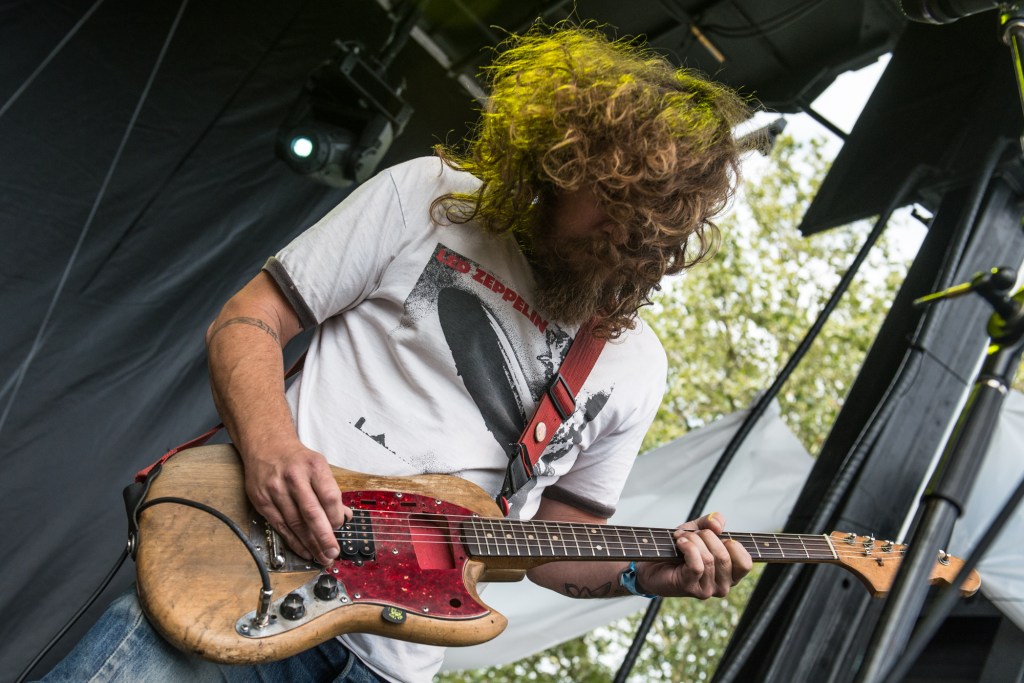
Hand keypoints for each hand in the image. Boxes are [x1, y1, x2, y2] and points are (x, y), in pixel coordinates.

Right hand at [241, 442, 351, 565]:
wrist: (266, 446)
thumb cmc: (297, 459)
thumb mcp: (319, 466)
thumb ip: (331, 491)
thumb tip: (346, 516)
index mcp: (314, 467)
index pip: (330, 497)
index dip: (336, 517)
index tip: (340, 528)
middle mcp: (294, 478)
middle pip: (312, 513)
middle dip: (324, 537)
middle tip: (332, 553)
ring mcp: (276, 490)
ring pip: (295, 523)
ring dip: (310, 544)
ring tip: (321, 557)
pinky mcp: (262, 500)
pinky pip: (280, 526)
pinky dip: (293, 541)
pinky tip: (304, 550)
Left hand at [636, 512, 751, 598]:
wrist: (652, 564)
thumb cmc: (679, 549)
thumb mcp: (698, 529)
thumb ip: (712, 522)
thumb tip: (718, 525)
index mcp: (731, 574)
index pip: (746, 562)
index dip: (732, 544)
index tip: (716, 536)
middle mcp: (723, 586)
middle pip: (724, 556)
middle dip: (706, 537)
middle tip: (691, 534)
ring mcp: (708, 590)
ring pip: (709, 558)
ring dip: (693, 541)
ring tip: (681, 538)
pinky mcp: (691, 588)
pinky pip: (697, 565)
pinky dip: (688, 548)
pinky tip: (680, 543)